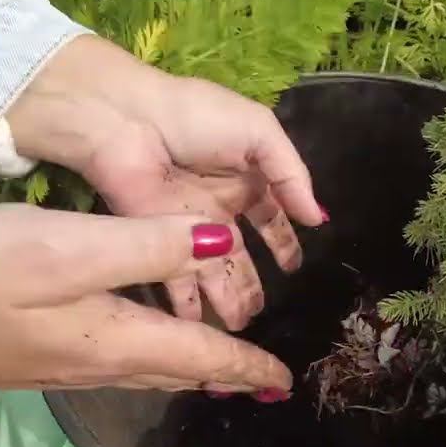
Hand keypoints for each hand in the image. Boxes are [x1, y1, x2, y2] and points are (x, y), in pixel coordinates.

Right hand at [0, 205, 293, 446]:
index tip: (286, 381)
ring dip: (192, 368)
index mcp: (116, 338)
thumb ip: (144, 246)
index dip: (247, 365)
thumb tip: (221, 245)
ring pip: (149, 370)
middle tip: (266, 379)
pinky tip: (145, 343)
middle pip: (179, 372)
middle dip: (227, 374)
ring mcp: (64, 366)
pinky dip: (153, 356)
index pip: (201, 357)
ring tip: (221, 366)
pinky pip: (119, 362)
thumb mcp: (63, 247)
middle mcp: (98, 363)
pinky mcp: (36, 358)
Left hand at [6, 35, 327, 330]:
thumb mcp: (259, 132)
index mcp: (243, 177)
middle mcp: (216, 208)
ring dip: (228, 302)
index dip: (283, 242)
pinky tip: (202, 330)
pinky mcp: (158, 244)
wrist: (127, 122)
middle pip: (240, 256)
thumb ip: (293, 175)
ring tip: (241, 327)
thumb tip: (318, 219)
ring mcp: (187, 229)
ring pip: (214, 275)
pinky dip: (189, 308)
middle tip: (264, 313)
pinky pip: (177, 283)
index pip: (270, 217)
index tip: (293, 268)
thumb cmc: (196, 117)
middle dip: (252, 285)